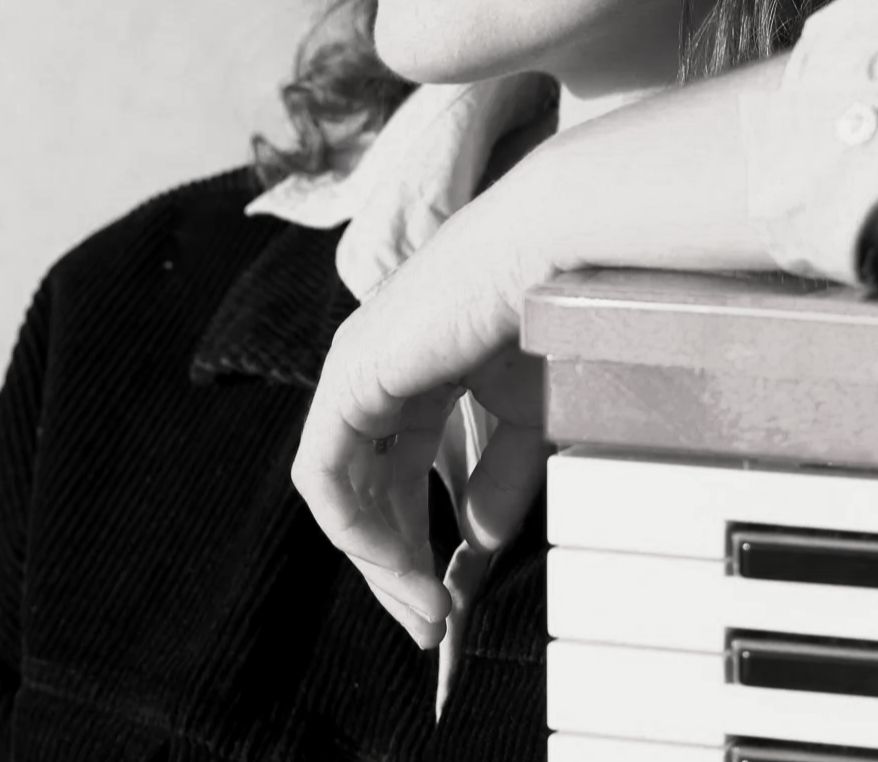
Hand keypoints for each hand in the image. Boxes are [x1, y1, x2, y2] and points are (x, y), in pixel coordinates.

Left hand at [290, 173, 560, 648]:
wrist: (552, 253)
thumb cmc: (551, 317)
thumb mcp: (529, 419)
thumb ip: (498, 479)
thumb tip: (473, 542)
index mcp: (415, 373)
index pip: (394, 475)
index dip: (417, 544)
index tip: (447, 602)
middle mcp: (374, 372)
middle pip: (363, 492)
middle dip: (394, 568)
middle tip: (428, 625)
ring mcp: (355, 372)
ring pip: (339, 493)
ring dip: (378, 562)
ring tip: (423, 609)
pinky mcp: (349, 378)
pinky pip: (326, 476)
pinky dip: (358, 528)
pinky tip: (402, 562)